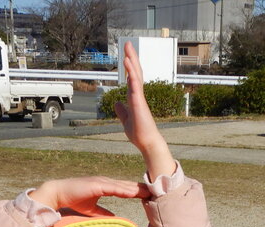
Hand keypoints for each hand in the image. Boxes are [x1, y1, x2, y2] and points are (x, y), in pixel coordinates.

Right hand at [29, 175, 149, 212]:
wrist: (59, 194)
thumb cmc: (73, 200)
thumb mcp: (92, 209)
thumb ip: (103, 212)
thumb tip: (114, 218)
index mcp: (105, 186)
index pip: (125, 188)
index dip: (137, 191)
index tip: (150, 194)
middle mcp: (105, 182)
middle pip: (127, 185)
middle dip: (142, 188)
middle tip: (157, 190)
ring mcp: (101, 182)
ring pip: (123, 186)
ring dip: (136, 188)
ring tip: (150, 191)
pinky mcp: (96, 185)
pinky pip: (113, 188)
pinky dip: (124, 190)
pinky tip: (133, 192)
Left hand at [114, 41, 175, 180]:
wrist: (146, 143)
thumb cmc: (139, 133)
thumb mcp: (126, 120)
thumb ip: (122, 111)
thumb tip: (117, 103)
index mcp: (135, 98)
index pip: (132, 78)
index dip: (129, 67)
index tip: (127, 55)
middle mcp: (138, 95)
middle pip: (135, 72)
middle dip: (131, 58)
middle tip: (127, 44)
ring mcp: (139, 97)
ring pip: (136, 75)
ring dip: (131, 60)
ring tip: (127, 47)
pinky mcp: (139, 101)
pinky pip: (135, 83)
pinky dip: (131, 72)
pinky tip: (128, 62)